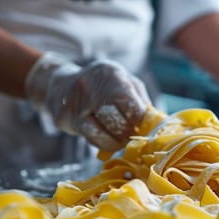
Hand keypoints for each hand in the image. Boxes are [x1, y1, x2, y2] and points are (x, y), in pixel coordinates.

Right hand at [25, 52, 150, 150]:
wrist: (62, 84)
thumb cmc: (102, 85)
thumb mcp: (124, 83)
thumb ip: (140, 101)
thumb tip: (156, 123)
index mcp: (111, 74)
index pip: (129, 102)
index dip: (138, 120)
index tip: (143, 127)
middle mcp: (91, 86)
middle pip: (116, 119)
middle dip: (128, 132)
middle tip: (133, 136)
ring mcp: (76, 103)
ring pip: (102, 132)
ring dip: (116, 141)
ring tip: (121, 140)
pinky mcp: (66, 119)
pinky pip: (90, 138)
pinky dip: (103, 144)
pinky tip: (109, 141)